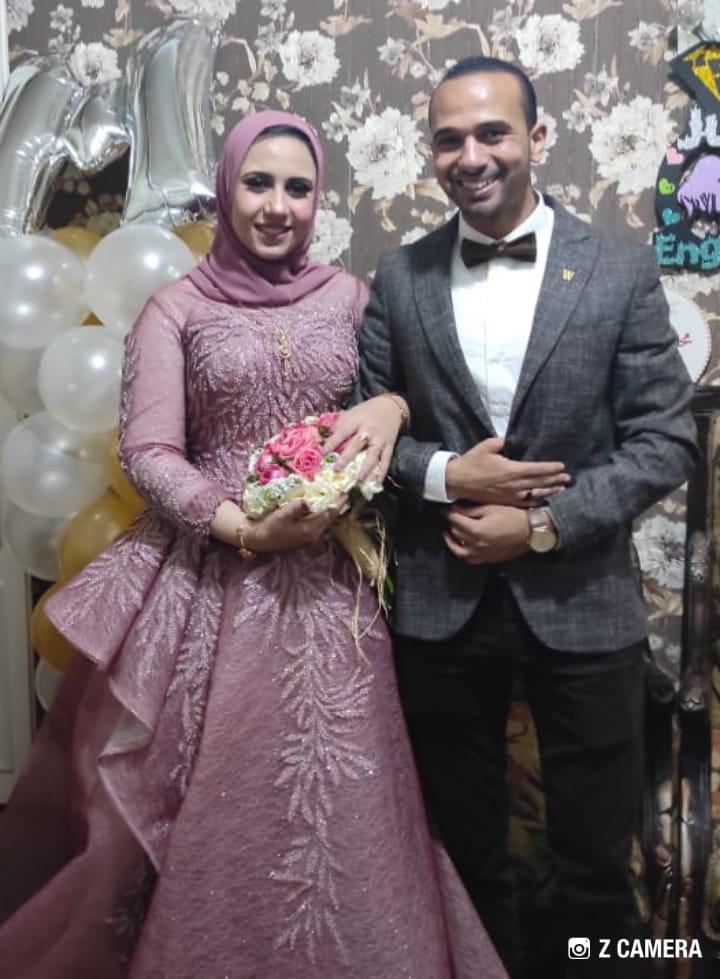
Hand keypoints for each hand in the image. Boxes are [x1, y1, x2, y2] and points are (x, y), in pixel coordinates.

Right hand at [245, 497, 347, 553]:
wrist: (258, 539)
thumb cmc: (269, 527)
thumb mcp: (281, 515)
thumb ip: (296, 508)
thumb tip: (308, 501)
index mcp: (310, 530)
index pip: (329, 515)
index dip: (338, 503)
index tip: (345, 492)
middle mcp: (314, 534)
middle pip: (331, 519)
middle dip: (338, 506)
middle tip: (343, 492)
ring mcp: (310, 535)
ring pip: (327, 521)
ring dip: (332, 510)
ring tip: (336, 497)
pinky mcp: (306, 534)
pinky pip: (321, 522)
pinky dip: (324, 514)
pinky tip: (322, 505)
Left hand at [322, 394, 407, 482]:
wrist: (392, 406)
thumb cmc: (367, 410)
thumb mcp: (352, 412)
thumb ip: (340, 423)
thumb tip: (323, 436)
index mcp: (357, 420)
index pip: (343, 431)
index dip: (333, 442)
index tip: (323, 452)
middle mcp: (369, 429)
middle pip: (357, 444)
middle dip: (347, 457)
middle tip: (337, 469)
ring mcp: (380, 438)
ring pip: (373, 454)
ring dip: (366, 468)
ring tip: (359, 480)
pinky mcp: (390, 444)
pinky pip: (386, 459)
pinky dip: (382, 470)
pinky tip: (377, 481)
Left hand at [443, 503, 530, 564]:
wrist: (531, 531)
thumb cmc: (513, 517)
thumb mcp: (490, 508)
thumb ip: (470, 510)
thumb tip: (454, 509)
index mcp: (476, 531)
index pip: (454, 521)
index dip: (447, 513)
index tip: (444, 509)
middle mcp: (476, 545)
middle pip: (455, 534)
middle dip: (450, 524)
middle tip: (450, 516)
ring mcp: (482, 555)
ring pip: (458, 551)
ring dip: (451, 541)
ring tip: (450, 532)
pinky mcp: (488, 559)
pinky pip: (469, 559)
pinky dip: (463, 552)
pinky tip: (463, 545)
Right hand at [445, 437, 568, 505]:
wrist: (457, 481)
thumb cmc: (472, 462)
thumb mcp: (487, 446)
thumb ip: (502, 441)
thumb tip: (511, 440)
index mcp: (511, 470)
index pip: (536, 469)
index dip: (550, 468)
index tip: (561, 466)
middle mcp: (513, 485)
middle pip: (539, 483)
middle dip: (555, 480)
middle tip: (567, 478)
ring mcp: (509, 495)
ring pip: (534, 494)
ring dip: (549, 491)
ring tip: (560, 489)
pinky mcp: (504, 501)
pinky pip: (524, 503)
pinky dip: (536, 501)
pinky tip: (543, 499)